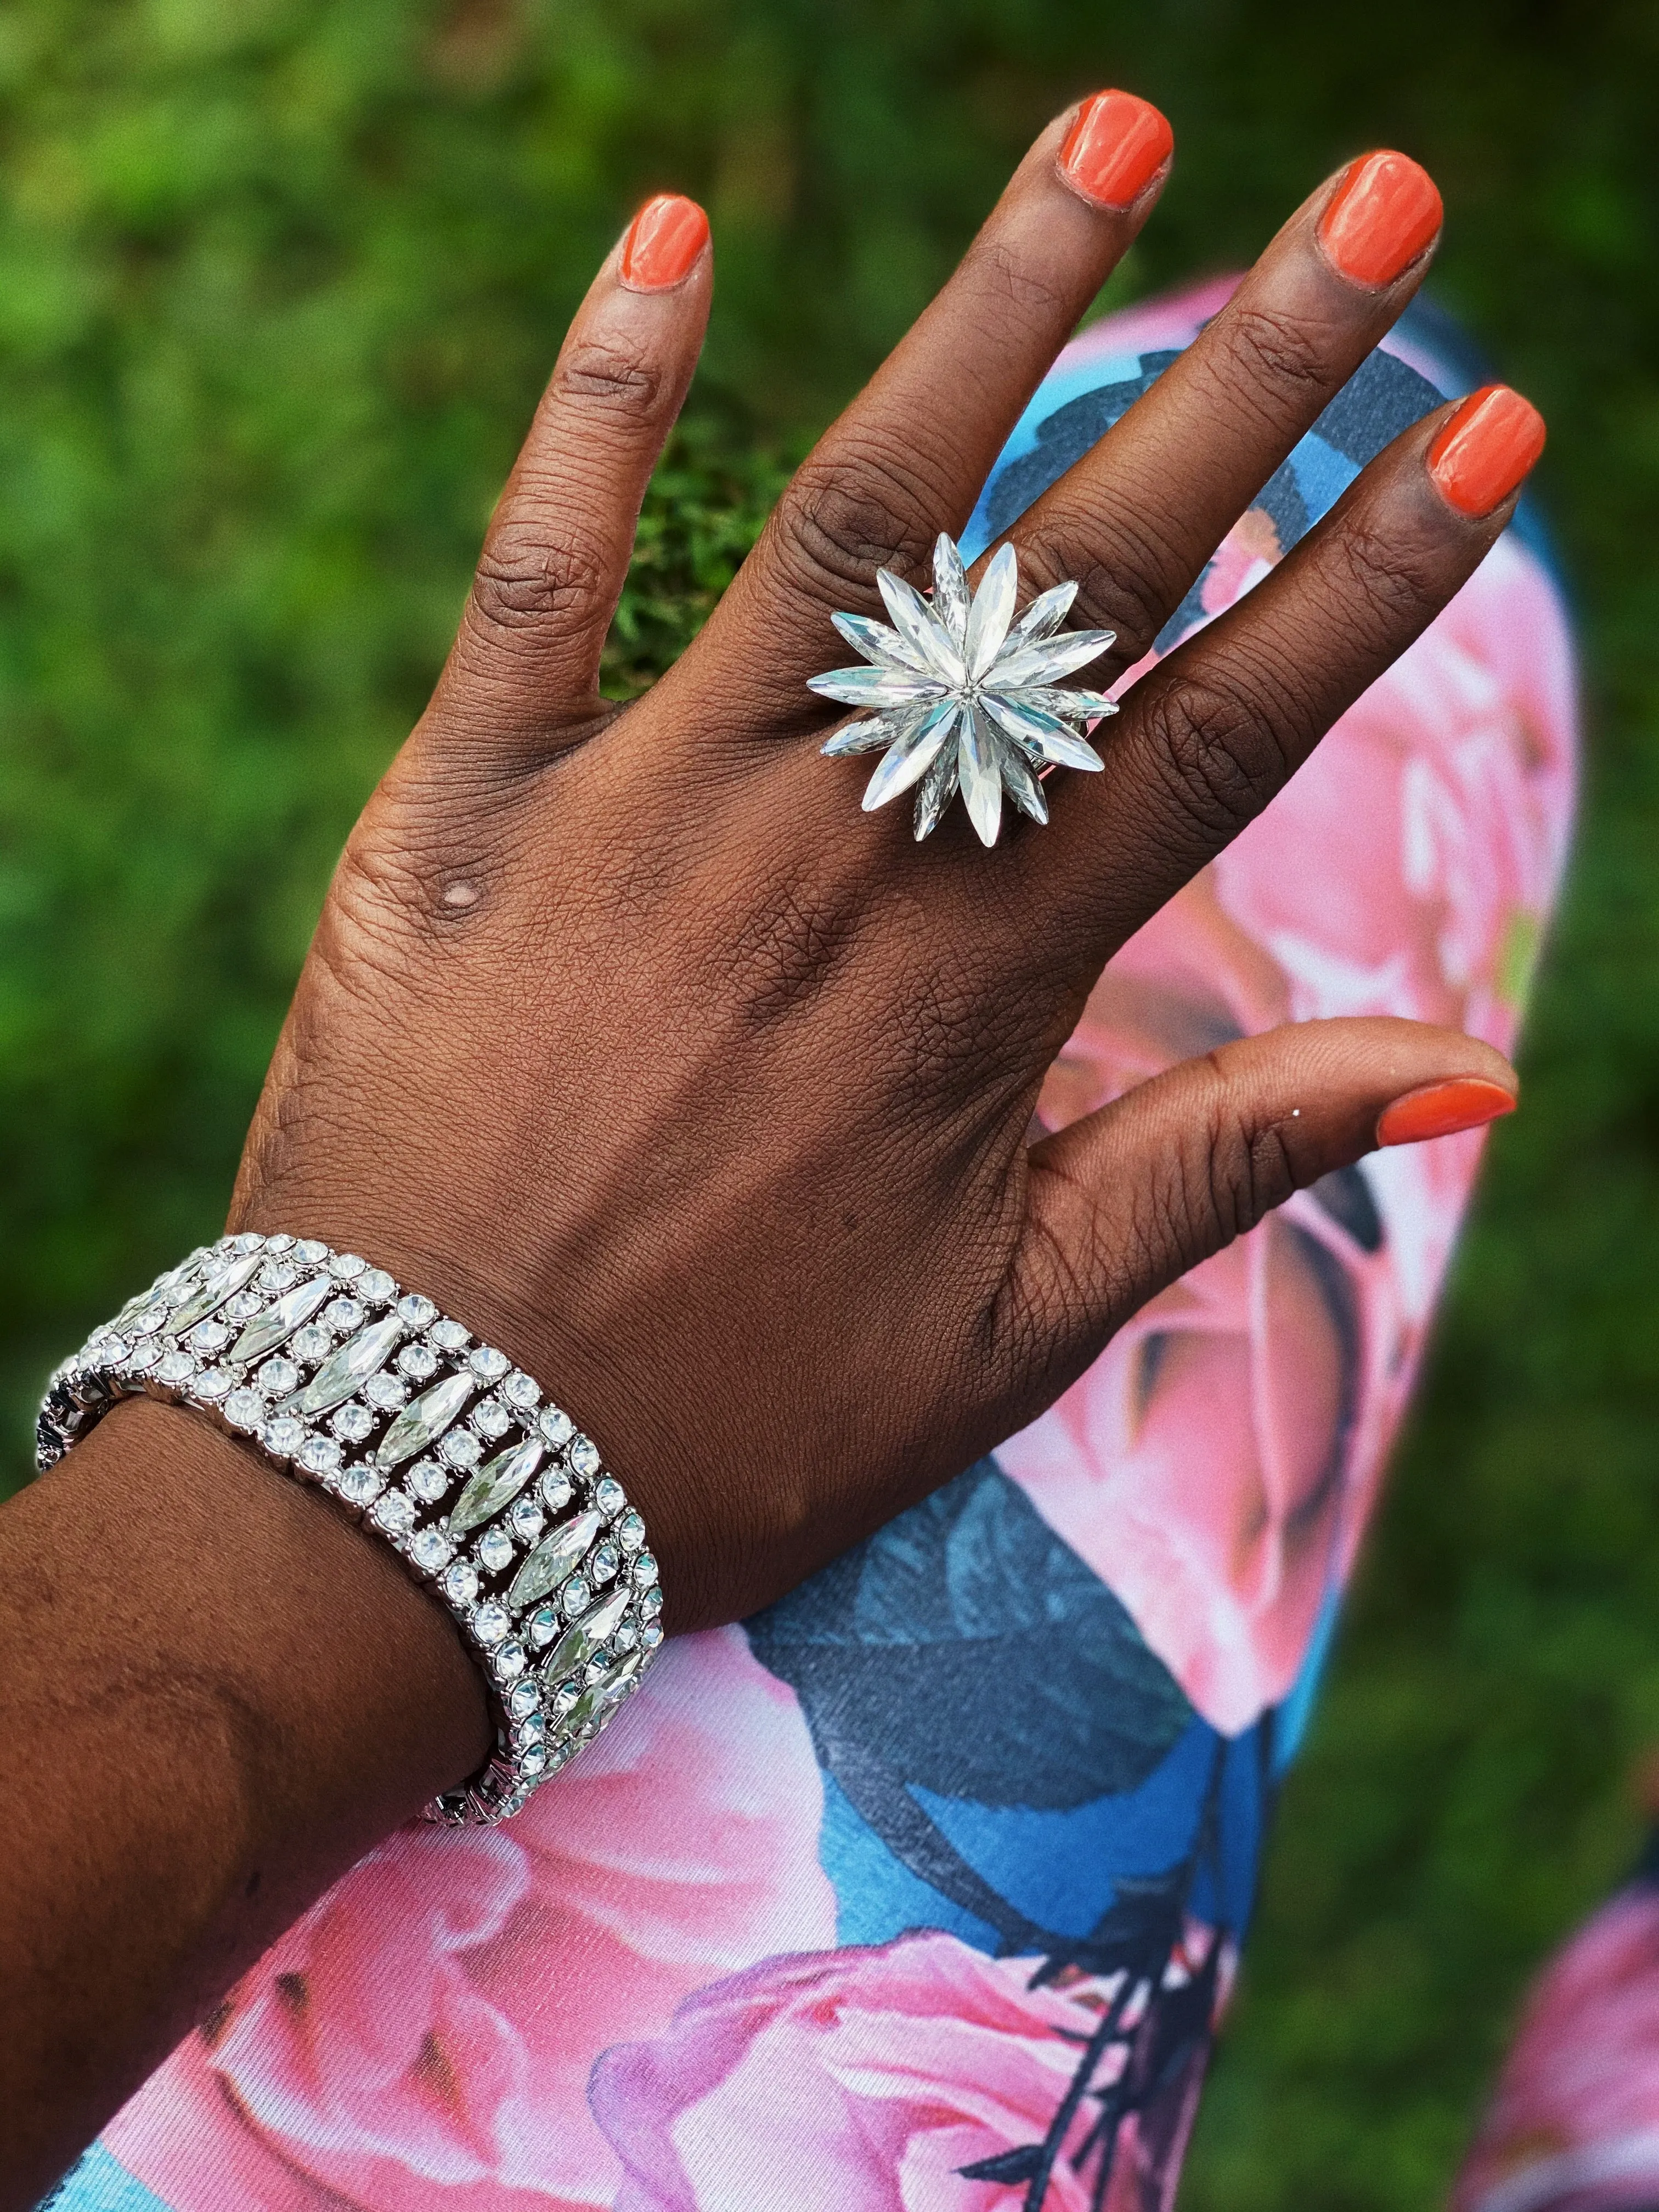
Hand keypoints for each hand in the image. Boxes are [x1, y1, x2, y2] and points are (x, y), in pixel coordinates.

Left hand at [231, 101, 1532, 1631]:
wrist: (421, 1479)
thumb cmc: (727, 1428)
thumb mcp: (1009, 1334)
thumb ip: (1219, 1166)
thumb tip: (1467, 1069)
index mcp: (978, 995)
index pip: (1220, 737)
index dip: (1369, 580)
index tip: (1487, 433)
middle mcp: (833, 868)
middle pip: (1076, 591)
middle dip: (1250, 389)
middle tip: (1387, 211)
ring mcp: (644, 815)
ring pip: (847, 526)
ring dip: (988, 320)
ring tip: (1114, 136)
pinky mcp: (468, 808)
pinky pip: (540, 568)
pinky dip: (600, 397)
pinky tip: (671, 231)